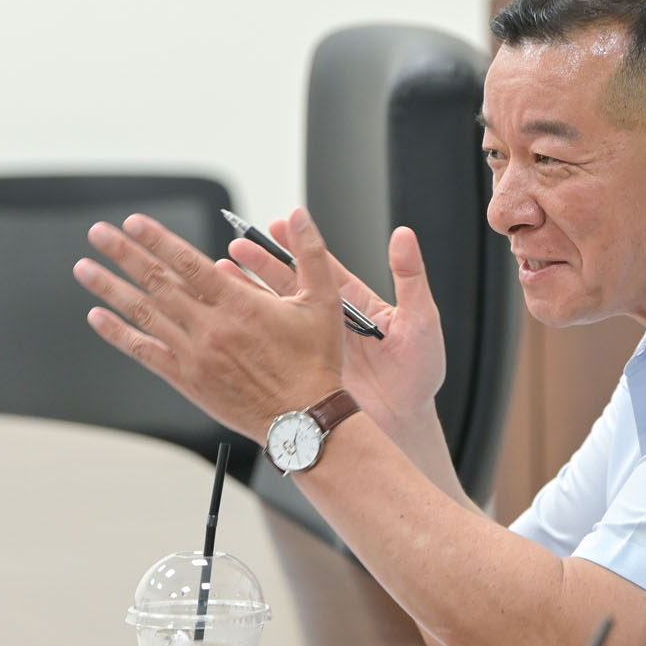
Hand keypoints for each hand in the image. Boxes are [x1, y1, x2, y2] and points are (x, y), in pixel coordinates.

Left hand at [73, 208, 343, 440]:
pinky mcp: (187, 379)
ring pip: (143, 313)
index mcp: (239, 304)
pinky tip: (98, 319)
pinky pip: (144, 352)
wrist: (304, 419)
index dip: (157, 239)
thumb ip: (311, 253)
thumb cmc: (314, 364)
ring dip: (110, 288)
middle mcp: (210, 326)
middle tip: (98, 234)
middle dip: (123, 254)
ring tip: (85, 269)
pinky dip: (118, 334)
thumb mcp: (323, 301)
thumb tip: (301, 217)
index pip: (187, 262)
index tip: (133, 223)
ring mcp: (194, 354)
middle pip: (157, 282)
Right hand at [248, 219, 446, 440]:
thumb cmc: (420, 372)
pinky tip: (229, 314)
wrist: (406, 420)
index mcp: (356, 302)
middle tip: (239, 243)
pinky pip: (272, 343)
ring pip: (275, 310)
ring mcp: (314, 344)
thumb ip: (411, 277)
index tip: (281, 224)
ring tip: (224, 270)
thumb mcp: (422, 319)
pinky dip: (249, 328)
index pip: (322, 267)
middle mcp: (331, 320)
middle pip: (291, 283)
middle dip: (263, 262)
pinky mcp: (303, 367)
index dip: (300, 245)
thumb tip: (404, 236)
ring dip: (249, 290)